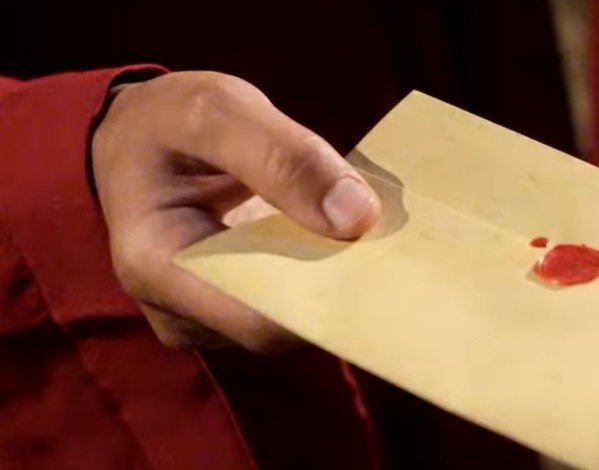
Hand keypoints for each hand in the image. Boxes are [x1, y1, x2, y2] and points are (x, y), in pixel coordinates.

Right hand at [92, 71, 380, 350]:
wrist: (139, 140)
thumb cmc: (168, 122)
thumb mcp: (217, 111)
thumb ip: (284, 157)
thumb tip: (356, 216)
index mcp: (157, 266)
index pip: (261, 321)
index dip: (328, 299)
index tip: (383, 259)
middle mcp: (180, 313)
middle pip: (285, 328)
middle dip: (342, 289)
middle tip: (395, 245)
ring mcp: (210, 321)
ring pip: (296, 322)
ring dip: (339, 283)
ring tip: (375, 238)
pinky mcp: (239, 310)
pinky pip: (295, 307)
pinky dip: (328, 275)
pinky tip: (352, 243)